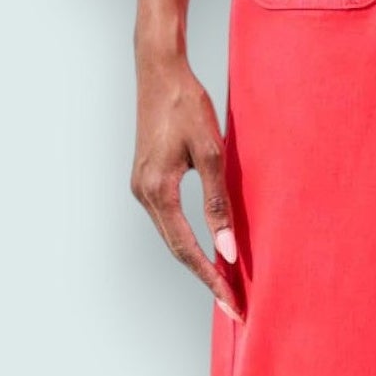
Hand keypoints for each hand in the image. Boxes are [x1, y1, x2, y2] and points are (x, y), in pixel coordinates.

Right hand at [130, 43, 241, 319]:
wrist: (159, 68)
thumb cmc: (186, 103)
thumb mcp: (211, 152)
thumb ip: (219, 204)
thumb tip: (228, 251)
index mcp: (157, 191)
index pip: (188, 250)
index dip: (212, 280)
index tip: (233, 305)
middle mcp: (143, 195)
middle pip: (177, 251)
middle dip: (206, 279)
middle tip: (234, 306)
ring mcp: (141, 188)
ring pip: (172, 238)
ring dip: (197, 262)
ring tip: (225, 284)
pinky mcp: (147, 180)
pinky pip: (169, 221)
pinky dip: (189, 240)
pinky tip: (208, 249)